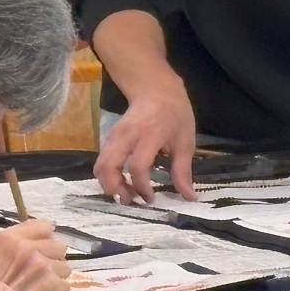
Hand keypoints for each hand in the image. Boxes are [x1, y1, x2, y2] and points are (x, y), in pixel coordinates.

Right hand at [0, 219, 71, 290]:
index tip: (42, 250)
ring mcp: (41, 265)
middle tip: (41, 274)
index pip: (43, 226)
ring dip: (55, 279)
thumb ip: (14, 247)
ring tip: (39, 288)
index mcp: (10, 239)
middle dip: (53, 260)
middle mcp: (27, 248)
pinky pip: (65, 286)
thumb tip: (37, 244)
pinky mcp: (51, 284)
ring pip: (65, 267)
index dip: (45, 239)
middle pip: (59, 247)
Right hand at [94, 83, 198, 203]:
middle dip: (115, 188)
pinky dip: (107, 176)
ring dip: (108, 184)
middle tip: (130, 200)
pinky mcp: (109, 138)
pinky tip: (122, 184)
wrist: (156, 90)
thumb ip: (183, 171)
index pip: (138, 166)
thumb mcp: (185, 142)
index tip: (150, 198)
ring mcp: (114, 136)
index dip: (142, 187)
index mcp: (149, 135)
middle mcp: (126, 135)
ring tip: (125, 195)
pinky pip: (102, 161)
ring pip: (100, 165)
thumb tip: (189, 197)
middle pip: (108, 166)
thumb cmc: (175, 115)